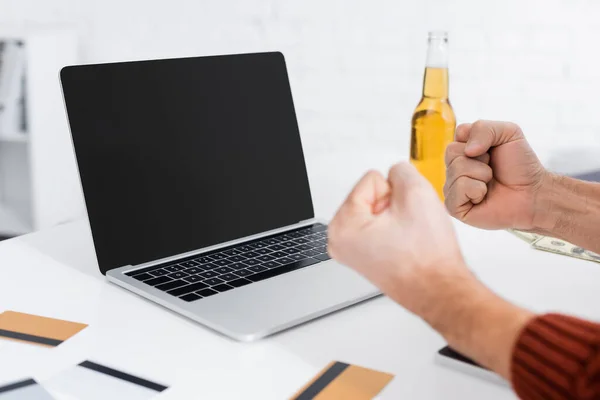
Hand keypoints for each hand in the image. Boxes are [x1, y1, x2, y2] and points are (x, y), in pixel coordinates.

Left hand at [328, 162, 533, 379]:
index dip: (395, 192)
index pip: (371, 180)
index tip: (405, 216)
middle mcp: (338, 240)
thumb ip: (401, 170)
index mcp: (343, 225)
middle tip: (408, 229)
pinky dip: (394, 229)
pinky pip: (379, 226)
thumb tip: (396, 173)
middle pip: (370, 194)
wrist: (440, 290)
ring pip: (376, 209)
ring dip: (395, 216)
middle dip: (393, 204)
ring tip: (407, 237)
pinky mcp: (362, 257)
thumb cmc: (427, 257)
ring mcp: (349, 251)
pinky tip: (405, 245)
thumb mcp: (417, 193)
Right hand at [444, 120, 546, 229]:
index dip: (480, 139)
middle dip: (480, 158)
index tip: (493, 150)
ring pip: (455, 170)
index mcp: (463, 150)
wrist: (532, 193)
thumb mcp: (508, 133)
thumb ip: (483, 128)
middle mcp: (453, 168)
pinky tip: (483, 197)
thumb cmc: (520, 165)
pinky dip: (476, 191)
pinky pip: (458, 190)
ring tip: (490, 183)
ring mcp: (452, 188)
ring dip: (481, 175)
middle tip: (493, 170)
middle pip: (452, 151)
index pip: (460, 132)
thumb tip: (467, 150)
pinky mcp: (454, 207)